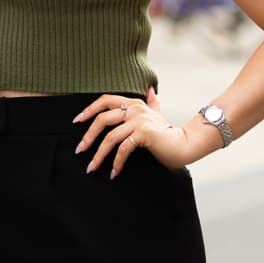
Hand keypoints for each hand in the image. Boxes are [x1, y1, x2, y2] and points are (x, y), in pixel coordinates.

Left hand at [72, 87, 197, 177]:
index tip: (77, 121)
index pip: (105, 100)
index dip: (89, 109)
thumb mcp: (157, 115)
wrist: (186, 145)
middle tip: (79, 150)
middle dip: (88, 136)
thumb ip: (152, 103)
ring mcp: (139, 121)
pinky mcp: (144, 134)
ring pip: (110, 137)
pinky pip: (123, 149)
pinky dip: (116, 162)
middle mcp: (135, 109)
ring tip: (92, 167)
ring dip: (99, 155)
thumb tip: (150, 90)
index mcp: (134, 103)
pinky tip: (113, 172)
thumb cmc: (169, 133)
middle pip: (102, 119)